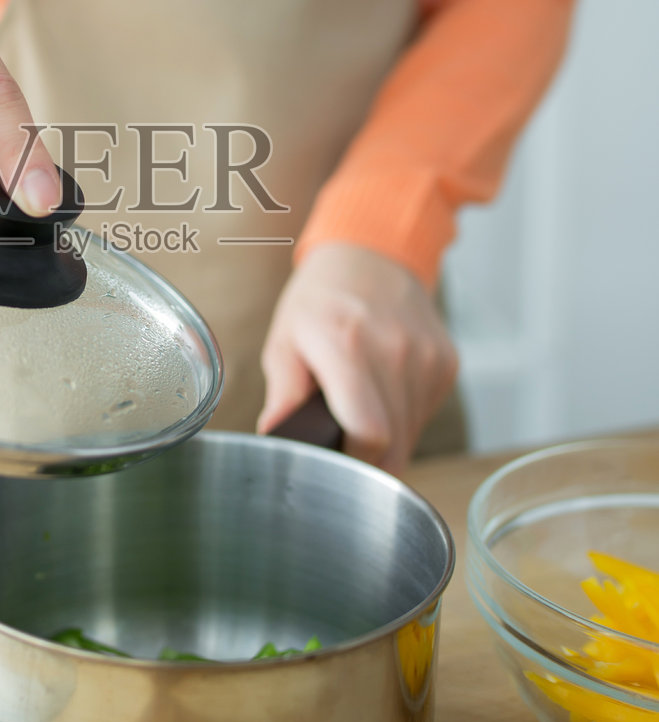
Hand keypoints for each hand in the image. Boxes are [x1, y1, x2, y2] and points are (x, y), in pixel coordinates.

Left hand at [258, 243, 458, 474]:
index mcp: (346, 344)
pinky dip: (403, 418)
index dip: (352, 463)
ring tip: (359, 410)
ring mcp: (426, 357)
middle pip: (394, 445)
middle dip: (367, 460)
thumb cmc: (321, 301)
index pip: (369, 433)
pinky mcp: (446, 363)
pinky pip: (425, 415)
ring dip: (387, 439)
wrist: (372, 256)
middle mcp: (395, 350)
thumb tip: (276, 434)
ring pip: (412, 435)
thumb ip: (282, 393)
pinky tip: (382, 394)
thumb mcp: (285, 340)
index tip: (335, 465)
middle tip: (342, 448)